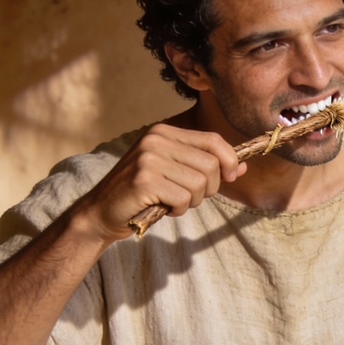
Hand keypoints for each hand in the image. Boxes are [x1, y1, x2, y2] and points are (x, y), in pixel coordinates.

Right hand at [73, 123, 245, 243]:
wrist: (101, 212)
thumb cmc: (142, 194)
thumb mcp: (174, 173)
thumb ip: (205, 166)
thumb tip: (242, 167)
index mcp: (163, 132)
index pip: (213, 140)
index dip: (229, 160)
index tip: (231, 177)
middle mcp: (156, 140)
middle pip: (211, 164)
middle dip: (209, 188)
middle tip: (189, 197)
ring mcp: (149, 158)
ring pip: (200, 183)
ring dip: (192, 201)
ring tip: (171, 202)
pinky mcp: (144, 180)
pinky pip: (183, 198)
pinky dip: (178, 209)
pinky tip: (162, 208)